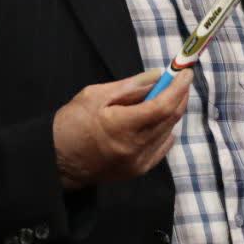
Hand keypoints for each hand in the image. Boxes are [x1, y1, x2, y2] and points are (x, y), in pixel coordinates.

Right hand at [51, 68, 192, 190]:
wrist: (57, 162)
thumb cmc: (71, 124)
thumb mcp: (94, 96)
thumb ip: (129, 87)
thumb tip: (157, 76)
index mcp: (121, 126)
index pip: (161, 106)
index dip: (178, 88)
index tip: (185, 72)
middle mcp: (135, 147)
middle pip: (169, 119)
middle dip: (179, 96)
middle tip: (181, 80)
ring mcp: (138, 162)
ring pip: (168, 133)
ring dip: (172, 113)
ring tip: (165, 97)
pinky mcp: (137, 171)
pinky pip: (161, 148)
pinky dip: (165, 131)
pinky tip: (158, 121)